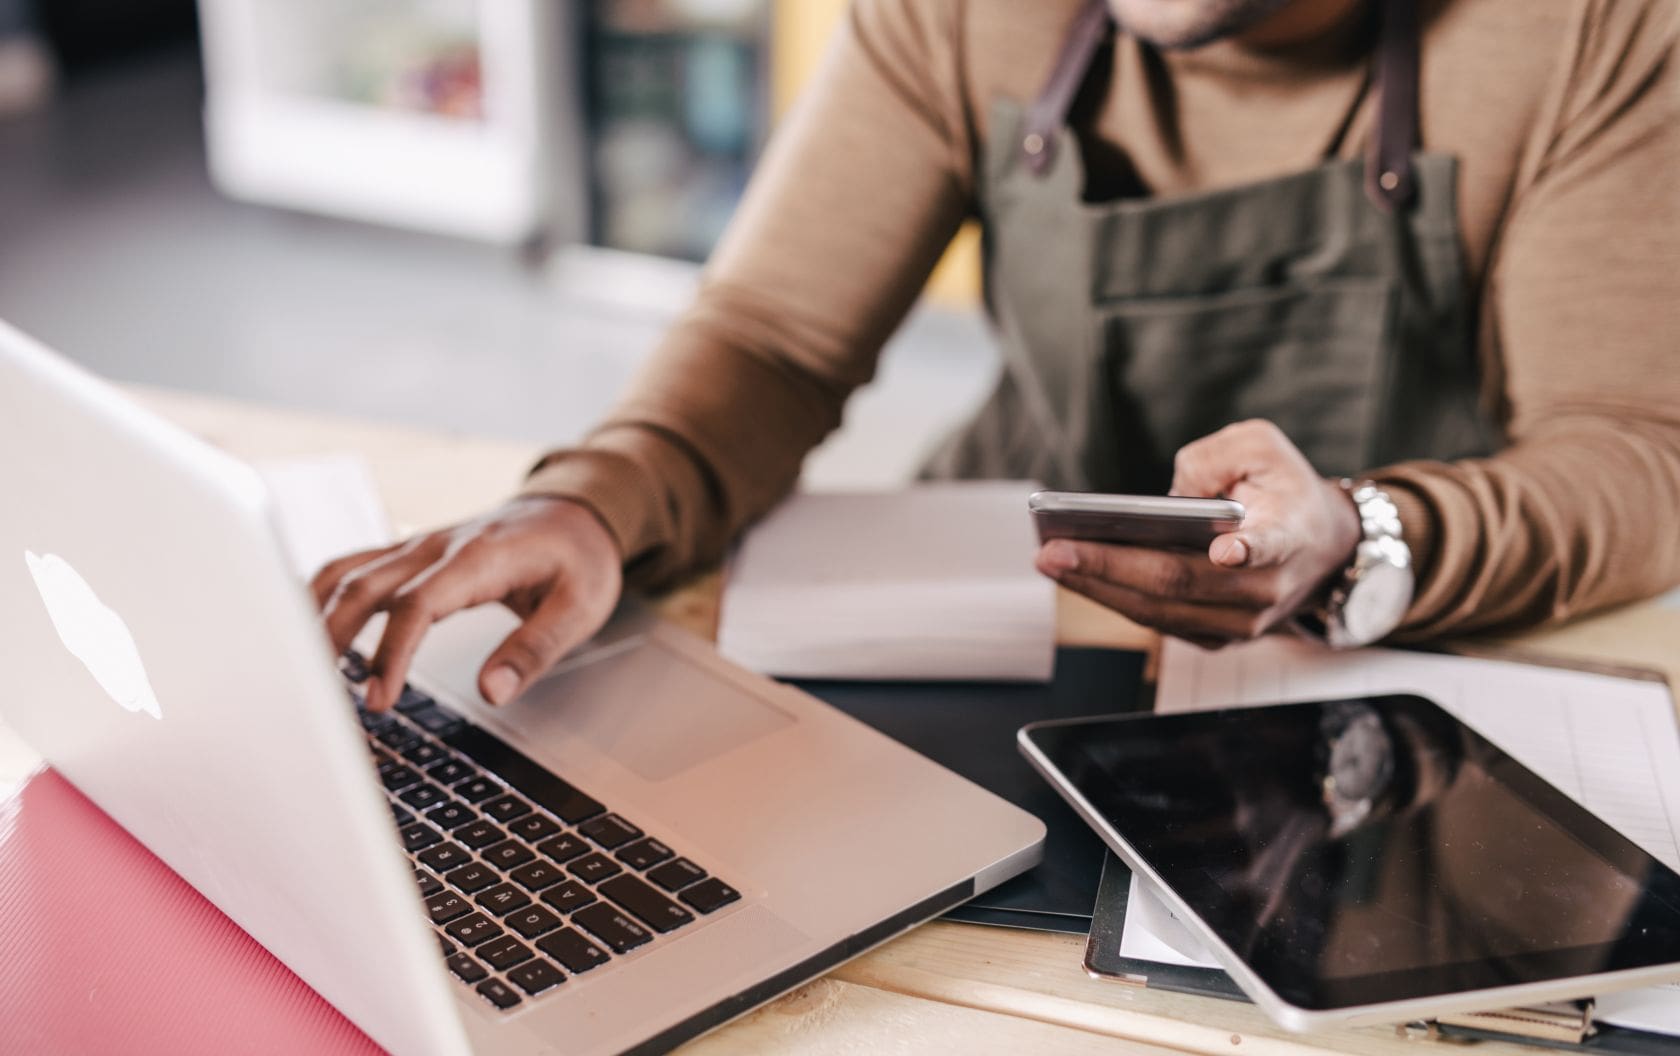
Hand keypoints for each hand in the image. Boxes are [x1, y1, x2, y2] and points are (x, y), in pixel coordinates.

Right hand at [311, 496, 622, 710]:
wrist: (575, 512)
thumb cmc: (579, 558)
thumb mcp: (581, 607)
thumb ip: (536, 649)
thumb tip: (492, 691)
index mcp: (479, 557)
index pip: (417, 605)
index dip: (391, 654)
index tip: (378, 701)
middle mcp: (437, 545)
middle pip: (363, 586)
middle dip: (334, 640)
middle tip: (322, 699)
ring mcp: (418, 545)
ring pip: (346, 572)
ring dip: (316, 616)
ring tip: (299, 671)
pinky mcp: (409, 552)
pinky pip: (352, 567)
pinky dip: (320, 595)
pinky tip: (304, 629)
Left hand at [1035, 420, 1361, 647]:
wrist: (1323, 549)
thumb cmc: (1283, 489)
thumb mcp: (1261, 447)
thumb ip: (1216, 456)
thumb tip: (1169, 497)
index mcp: (1289, 533)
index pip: (1271, 544)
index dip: (1250, 549)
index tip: (1227, 549)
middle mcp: (1266, 587)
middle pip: (1181, 583)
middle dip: (1110, 567)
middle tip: (1053, 551)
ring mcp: (1241, 621)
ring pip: (1159, 611)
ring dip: (1097, 587)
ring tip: (1048, 560)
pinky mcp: (1217, 636)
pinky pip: (1156, 620)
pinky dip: (1112, 596)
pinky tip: (1072, 573)